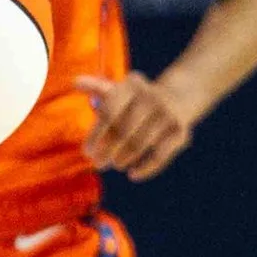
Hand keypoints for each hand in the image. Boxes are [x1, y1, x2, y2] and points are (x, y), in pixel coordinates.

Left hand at [79, 69, 195, 179]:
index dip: (96, 135)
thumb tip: (76, 82)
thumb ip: (97, 88)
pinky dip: (146, 167)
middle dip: (108, 150)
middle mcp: (151, 98)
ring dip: (124, 158)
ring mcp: (167, 114)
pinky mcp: (180, 131)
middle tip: (99, 164)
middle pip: (124, 130)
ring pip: (140, 143)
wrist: (178, 97)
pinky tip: (133, 174)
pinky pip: (160, 155)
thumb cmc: (136, 99)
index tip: (87, 153)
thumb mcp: (118, 90)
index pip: (109, 113)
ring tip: (116, 164)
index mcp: (132, 86)